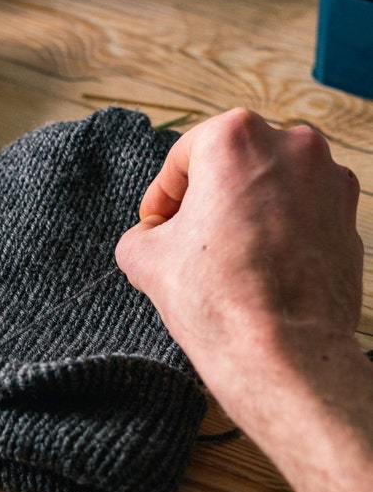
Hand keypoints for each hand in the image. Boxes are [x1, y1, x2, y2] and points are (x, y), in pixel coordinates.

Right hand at [116, 108, 362, 396]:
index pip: (184, 154)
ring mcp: (328, 179)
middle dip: (206, 196)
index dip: (162, 193)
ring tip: (222, 253)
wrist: (281, 352)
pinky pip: (302, 209)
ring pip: (270, 183)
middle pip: (231, 162)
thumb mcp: (144, 258)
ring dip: (243, 209)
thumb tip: (151, 234)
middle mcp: (291, 145)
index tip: (156, 221)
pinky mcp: (349, 216)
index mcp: (234, 139)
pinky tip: (258, 264)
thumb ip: (142, 232)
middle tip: (185, 235)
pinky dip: (279, 227)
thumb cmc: (216, 299)